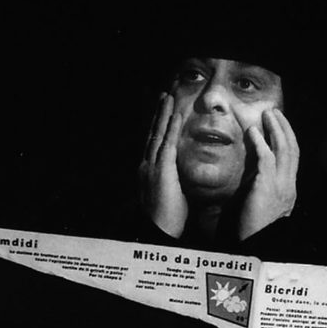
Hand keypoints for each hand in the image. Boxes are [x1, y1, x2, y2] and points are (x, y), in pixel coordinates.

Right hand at [139, 93, 187, 237]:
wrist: (158, 231)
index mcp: (147, 171)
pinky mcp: (162, 170)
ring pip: (158, 134)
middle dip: (158, 114)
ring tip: (168, 97)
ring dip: (163, 114)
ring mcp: (152, 166)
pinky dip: (171, 128)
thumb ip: (172, 181)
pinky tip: (176, 115)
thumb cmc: (167, 219)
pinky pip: (167, 144)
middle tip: (163, 96)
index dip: (158, 126)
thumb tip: (180, 177)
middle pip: (152, 133)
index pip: (153, 143)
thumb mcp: (169, 195)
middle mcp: (146, 165)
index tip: (162, 112)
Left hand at [238, 108, 298, 240]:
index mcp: (289, 190)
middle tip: (274, 112)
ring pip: (284, 150)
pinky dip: (260, 143)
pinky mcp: (267, 188)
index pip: (293, 157)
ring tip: (267, 115)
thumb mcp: (261, 202)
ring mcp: (281, 186)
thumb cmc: (253, 228)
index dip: (288, 138)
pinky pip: (266, 159)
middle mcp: (289, 186)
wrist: (255, 246)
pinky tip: (252, 131)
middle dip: (285, 128)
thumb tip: (253, 168)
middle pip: (293, 149)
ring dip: (276, 129)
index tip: (279, 124)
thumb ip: (261, 184)